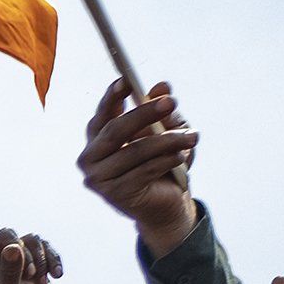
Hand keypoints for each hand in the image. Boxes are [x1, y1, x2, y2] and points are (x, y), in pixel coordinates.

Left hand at [0, 204, 60, 283]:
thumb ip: (10, 273)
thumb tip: (12, 247)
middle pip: (7, 234)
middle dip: (24, 253)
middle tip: (29, 274)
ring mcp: (7, 254)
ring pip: (28, 238)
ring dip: (40, 259)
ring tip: (39, 282)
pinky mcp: (27, 252)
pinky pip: (42, 242)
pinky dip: (51, 258)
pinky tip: (56, 275)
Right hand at [78, 80, 198, 256]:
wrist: (165, 204)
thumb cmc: (162, 163)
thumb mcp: (168, 131)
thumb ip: (162, 111)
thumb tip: (162, 87)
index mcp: (98, 139)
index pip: (101, 115)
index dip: (111, 97)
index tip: (126, 80)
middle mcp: (90, 158)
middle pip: (114, 130)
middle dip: (144, 113)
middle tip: (171, 102)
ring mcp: (99, 179)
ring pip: (134, 151)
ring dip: (168, 142)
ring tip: (193, 137)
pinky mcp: (114, 194)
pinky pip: (144, 171)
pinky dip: (167, 161)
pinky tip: (182, 157)